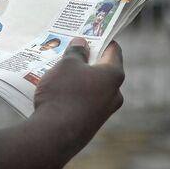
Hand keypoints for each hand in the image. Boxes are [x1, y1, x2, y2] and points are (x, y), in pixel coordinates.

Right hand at [31, 39, 124, 168]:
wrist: (54, 135)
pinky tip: (58, 92)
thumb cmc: (64, 93)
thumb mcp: (66, 64)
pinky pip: (86, 103)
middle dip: (87, 61)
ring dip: (80, 79)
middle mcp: (114, 94)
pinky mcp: (92, 124)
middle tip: (70, 52)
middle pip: (103, 70)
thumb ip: (76, 52)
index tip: (89, 33)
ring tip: (59, 71)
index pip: (114, 50)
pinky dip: (76, 95)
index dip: (102, 39)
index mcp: (113, 75)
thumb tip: (82, 44)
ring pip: (93, 88)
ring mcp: (104, 112)